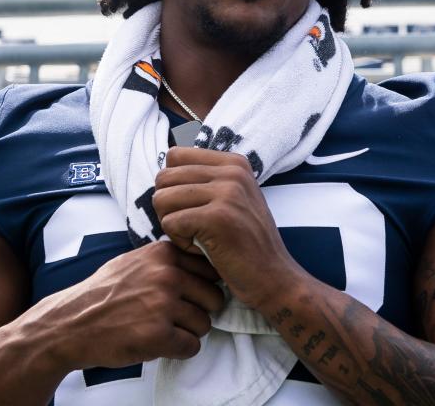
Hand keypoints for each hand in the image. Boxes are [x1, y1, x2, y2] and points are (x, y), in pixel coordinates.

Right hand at [32, 241, 223, 370]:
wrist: (69, 324)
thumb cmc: (102, 294)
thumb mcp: (133, 261)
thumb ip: (166, 260)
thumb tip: (201, 262)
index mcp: (163, 254)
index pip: (210, 270)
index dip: (201, 287)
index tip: (187, 296)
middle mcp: (166, 275)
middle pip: (213, 298)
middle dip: (199, 311)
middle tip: (175, 318)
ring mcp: (163, 305)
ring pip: (204, 324)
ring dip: (188, 332)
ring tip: (162, 330)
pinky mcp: (158, 335)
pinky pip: (192, 346)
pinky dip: (179, 350)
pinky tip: (159, 344)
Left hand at [152, 147, 303, 309]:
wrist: (273, 277)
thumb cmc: (244, 243)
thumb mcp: (233, 199)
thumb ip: (205, 180)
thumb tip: (164, 172)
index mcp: (234, 163)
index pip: (175, 156)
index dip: (173, 184)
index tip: (192, 207)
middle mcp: (232, 171)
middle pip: (164, 177)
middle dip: (168, 207)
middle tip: (190, 227)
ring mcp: (227, 193)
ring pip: (162, 199)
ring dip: (172, 225)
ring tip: (197, 238)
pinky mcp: (217, 217)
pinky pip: (170, 223)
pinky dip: (179, 242)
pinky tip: (201, 249)